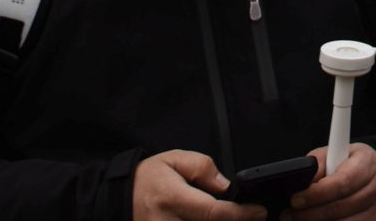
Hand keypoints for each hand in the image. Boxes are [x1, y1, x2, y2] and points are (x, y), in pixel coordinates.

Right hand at [132, 152, 260, 220]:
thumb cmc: (147, 179)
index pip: (213, 212)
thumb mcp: (174, 160)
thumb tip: (225, 187)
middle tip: (253, 218)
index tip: (259, 211)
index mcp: (172, 199)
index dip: (241, 215)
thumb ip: (203, 168)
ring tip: (237, 219)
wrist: (116, 199)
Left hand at [293, 142, 375, 220]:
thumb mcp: (333, 154)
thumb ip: (318, 166)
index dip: (316, 194)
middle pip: (340, 208)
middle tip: (289, 214)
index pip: (342, 183)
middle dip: (310, 214)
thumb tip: (301, 185)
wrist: (374, 174)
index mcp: (368, 163)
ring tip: (298, 220)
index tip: (295, 200)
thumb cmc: (349, 162)